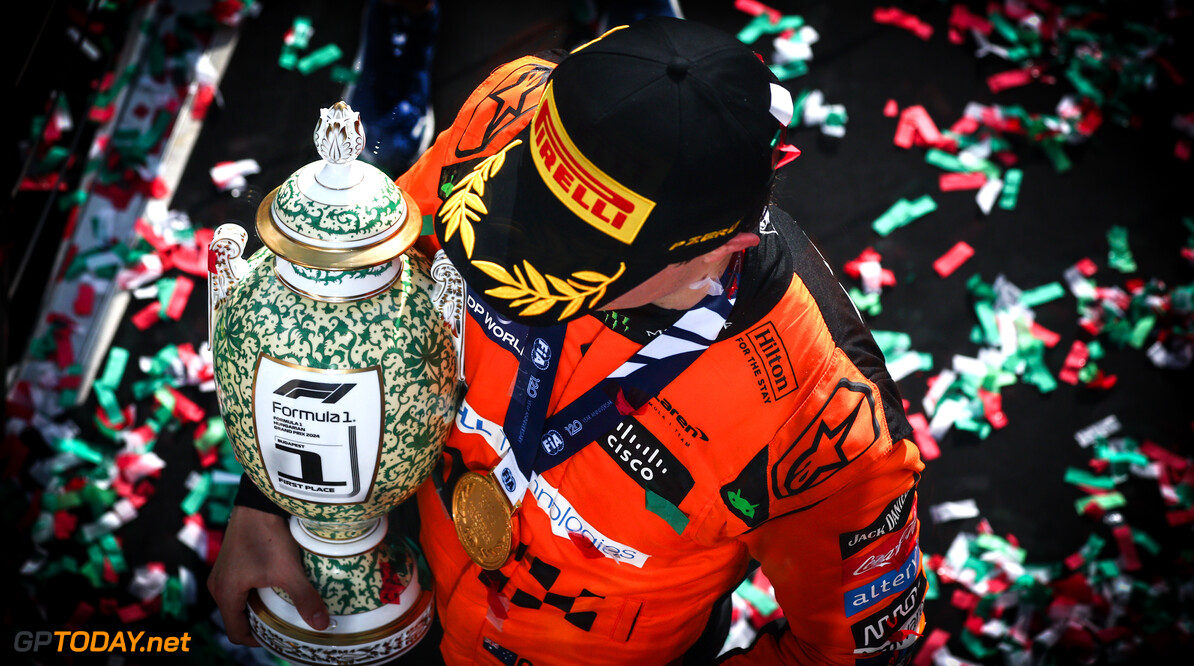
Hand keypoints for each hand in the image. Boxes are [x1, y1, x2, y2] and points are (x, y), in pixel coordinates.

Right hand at [207, 506, 329, 644]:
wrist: (258, 502)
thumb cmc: (267, 536)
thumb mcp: (288, 570)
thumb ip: (305, 598)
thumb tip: (321, 625)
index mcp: (225, 594)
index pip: (236, 632)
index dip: (257, 641)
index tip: (278, 638)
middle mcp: (218, 585)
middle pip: (237, 617)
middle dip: (260, 624)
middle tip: (284, 624)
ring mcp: (223, 571)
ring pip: (239, 601)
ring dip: (259, 606)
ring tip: (284, 605)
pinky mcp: (231, 559)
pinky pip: (240, 585)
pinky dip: (256, 591)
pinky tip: (277, 584)